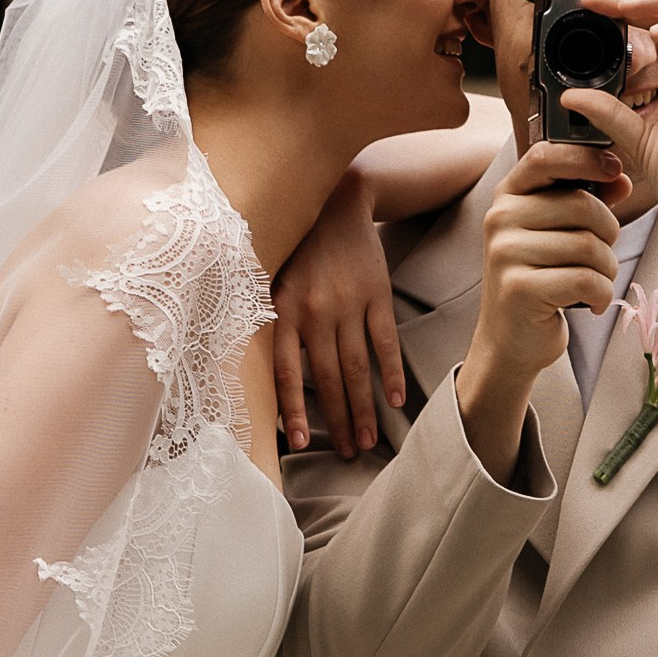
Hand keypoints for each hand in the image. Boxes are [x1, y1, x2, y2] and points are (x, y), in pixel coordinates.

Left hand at [271, 167, 403, 458]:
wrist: (336, 202)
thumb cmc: (297, 251)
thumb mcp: (271, 282)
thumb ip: (269, 326)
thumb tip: (261, 382)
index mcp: (282, 310)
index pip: (288, 371)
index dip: (294, 410)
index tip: (302, 444)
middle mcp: (315, 310)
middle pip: (329, 377)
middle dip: (339, 420)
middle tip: (348, 454)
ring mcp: (348, 303)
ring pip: (357, 367)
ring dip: (364, 408)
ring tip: (369, 440)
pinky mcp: (377, 295)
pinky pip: (385, 341)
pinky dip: (392, 372)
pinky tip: (396, 401)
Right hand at [455, 142, 627, 480]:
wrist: (510, 341)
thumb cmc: (540, 280)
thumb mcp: (559, 234)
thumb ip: (587, 201)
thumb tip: (622, 177)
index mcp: (508, 196)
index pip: (546, 155)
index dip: (586, 157)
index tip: (614, 170)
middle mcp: (500, 218)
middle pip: (582, 205)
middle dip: (608, 234)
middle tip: (602, 258)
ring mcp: (505, 253)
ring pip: (589, 245)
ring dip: (607, 270)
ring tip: (595, 284)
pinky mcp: (518, 288)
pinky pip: (586, 279)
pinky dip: (601, 294)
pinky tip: (592, 304)